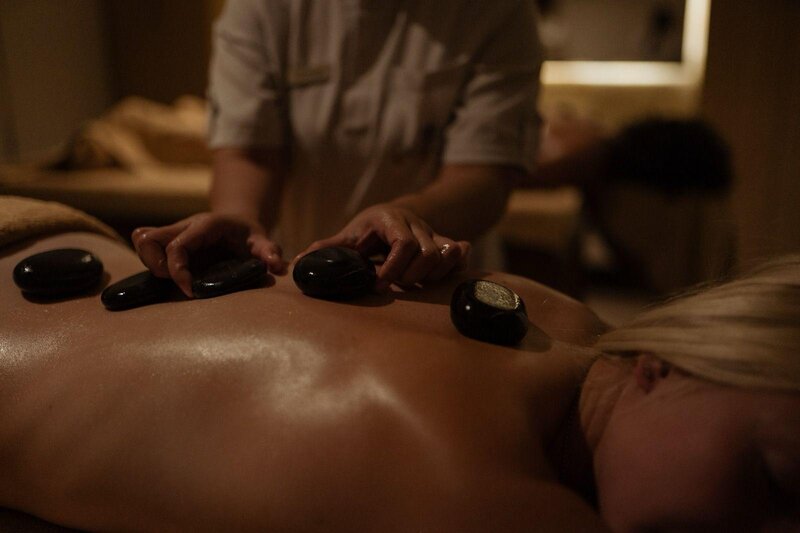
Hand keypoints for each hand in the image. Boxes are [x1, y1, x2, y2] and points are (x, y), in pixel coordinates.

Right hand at [132, 213, 285, 296]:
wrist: (239, 222)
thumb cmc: (249, 234)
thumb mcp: (262, 240)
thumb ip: (269, 251)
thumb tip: (277, 266)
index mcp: (205, 226)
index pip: (177, 246)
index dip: (178, 270)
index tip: (190, 291)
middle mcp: (185, 226)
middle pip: (148, 238)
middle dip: (157, 266)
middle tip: (180, 283)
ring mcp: (174, 233)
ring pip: (143, 239)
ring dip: (152, 264)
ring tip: (175, 280)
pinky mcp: (169, 242)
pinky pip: (148, 247)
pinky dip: (153, 263)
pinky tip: (173, 278)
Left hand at [298, 204, 469, 289]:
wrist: (391, 213)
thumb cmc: (367, 228)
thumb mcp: (348, 236)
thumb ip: (327, 249)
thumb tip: (298, 263)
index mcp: (391, 219)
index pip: (403, 243)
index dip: (393, 268)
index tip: (378, 284)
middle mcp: (416, 223)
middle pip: (427, 253)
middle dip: (410, 276)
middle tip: (395, 285)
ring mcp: (433, 233)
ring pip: (445, 255)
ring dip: (430, 276)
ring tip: (412, 285)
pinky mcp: (444, 242)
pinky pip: (460, 252)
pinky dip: (456, 265)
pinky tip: (440, 277)